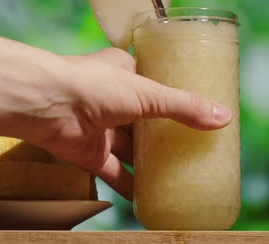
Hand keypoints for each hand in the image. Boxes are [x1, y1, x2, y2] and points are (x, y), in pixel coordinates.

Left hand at [27, 48, 231, 199]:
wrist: (45, 105)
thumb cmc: (93, 86)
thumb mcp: (147, 92)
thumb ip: (183, 106)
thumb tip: (223, 118)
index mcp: (124, 72)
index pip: (154, 83)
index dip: (173, 97)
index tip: (196, 112)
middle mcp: (111, 98)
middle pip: (144, 119)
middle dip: (164, 134)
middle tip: (192, 148)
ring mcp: (100, 127)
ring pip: (130, 148)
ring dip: (149, 161)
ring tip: (179, 174)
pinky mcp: (89, 152)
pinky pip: (114, 172)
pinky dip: (129, 185)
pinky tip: (149, 196)